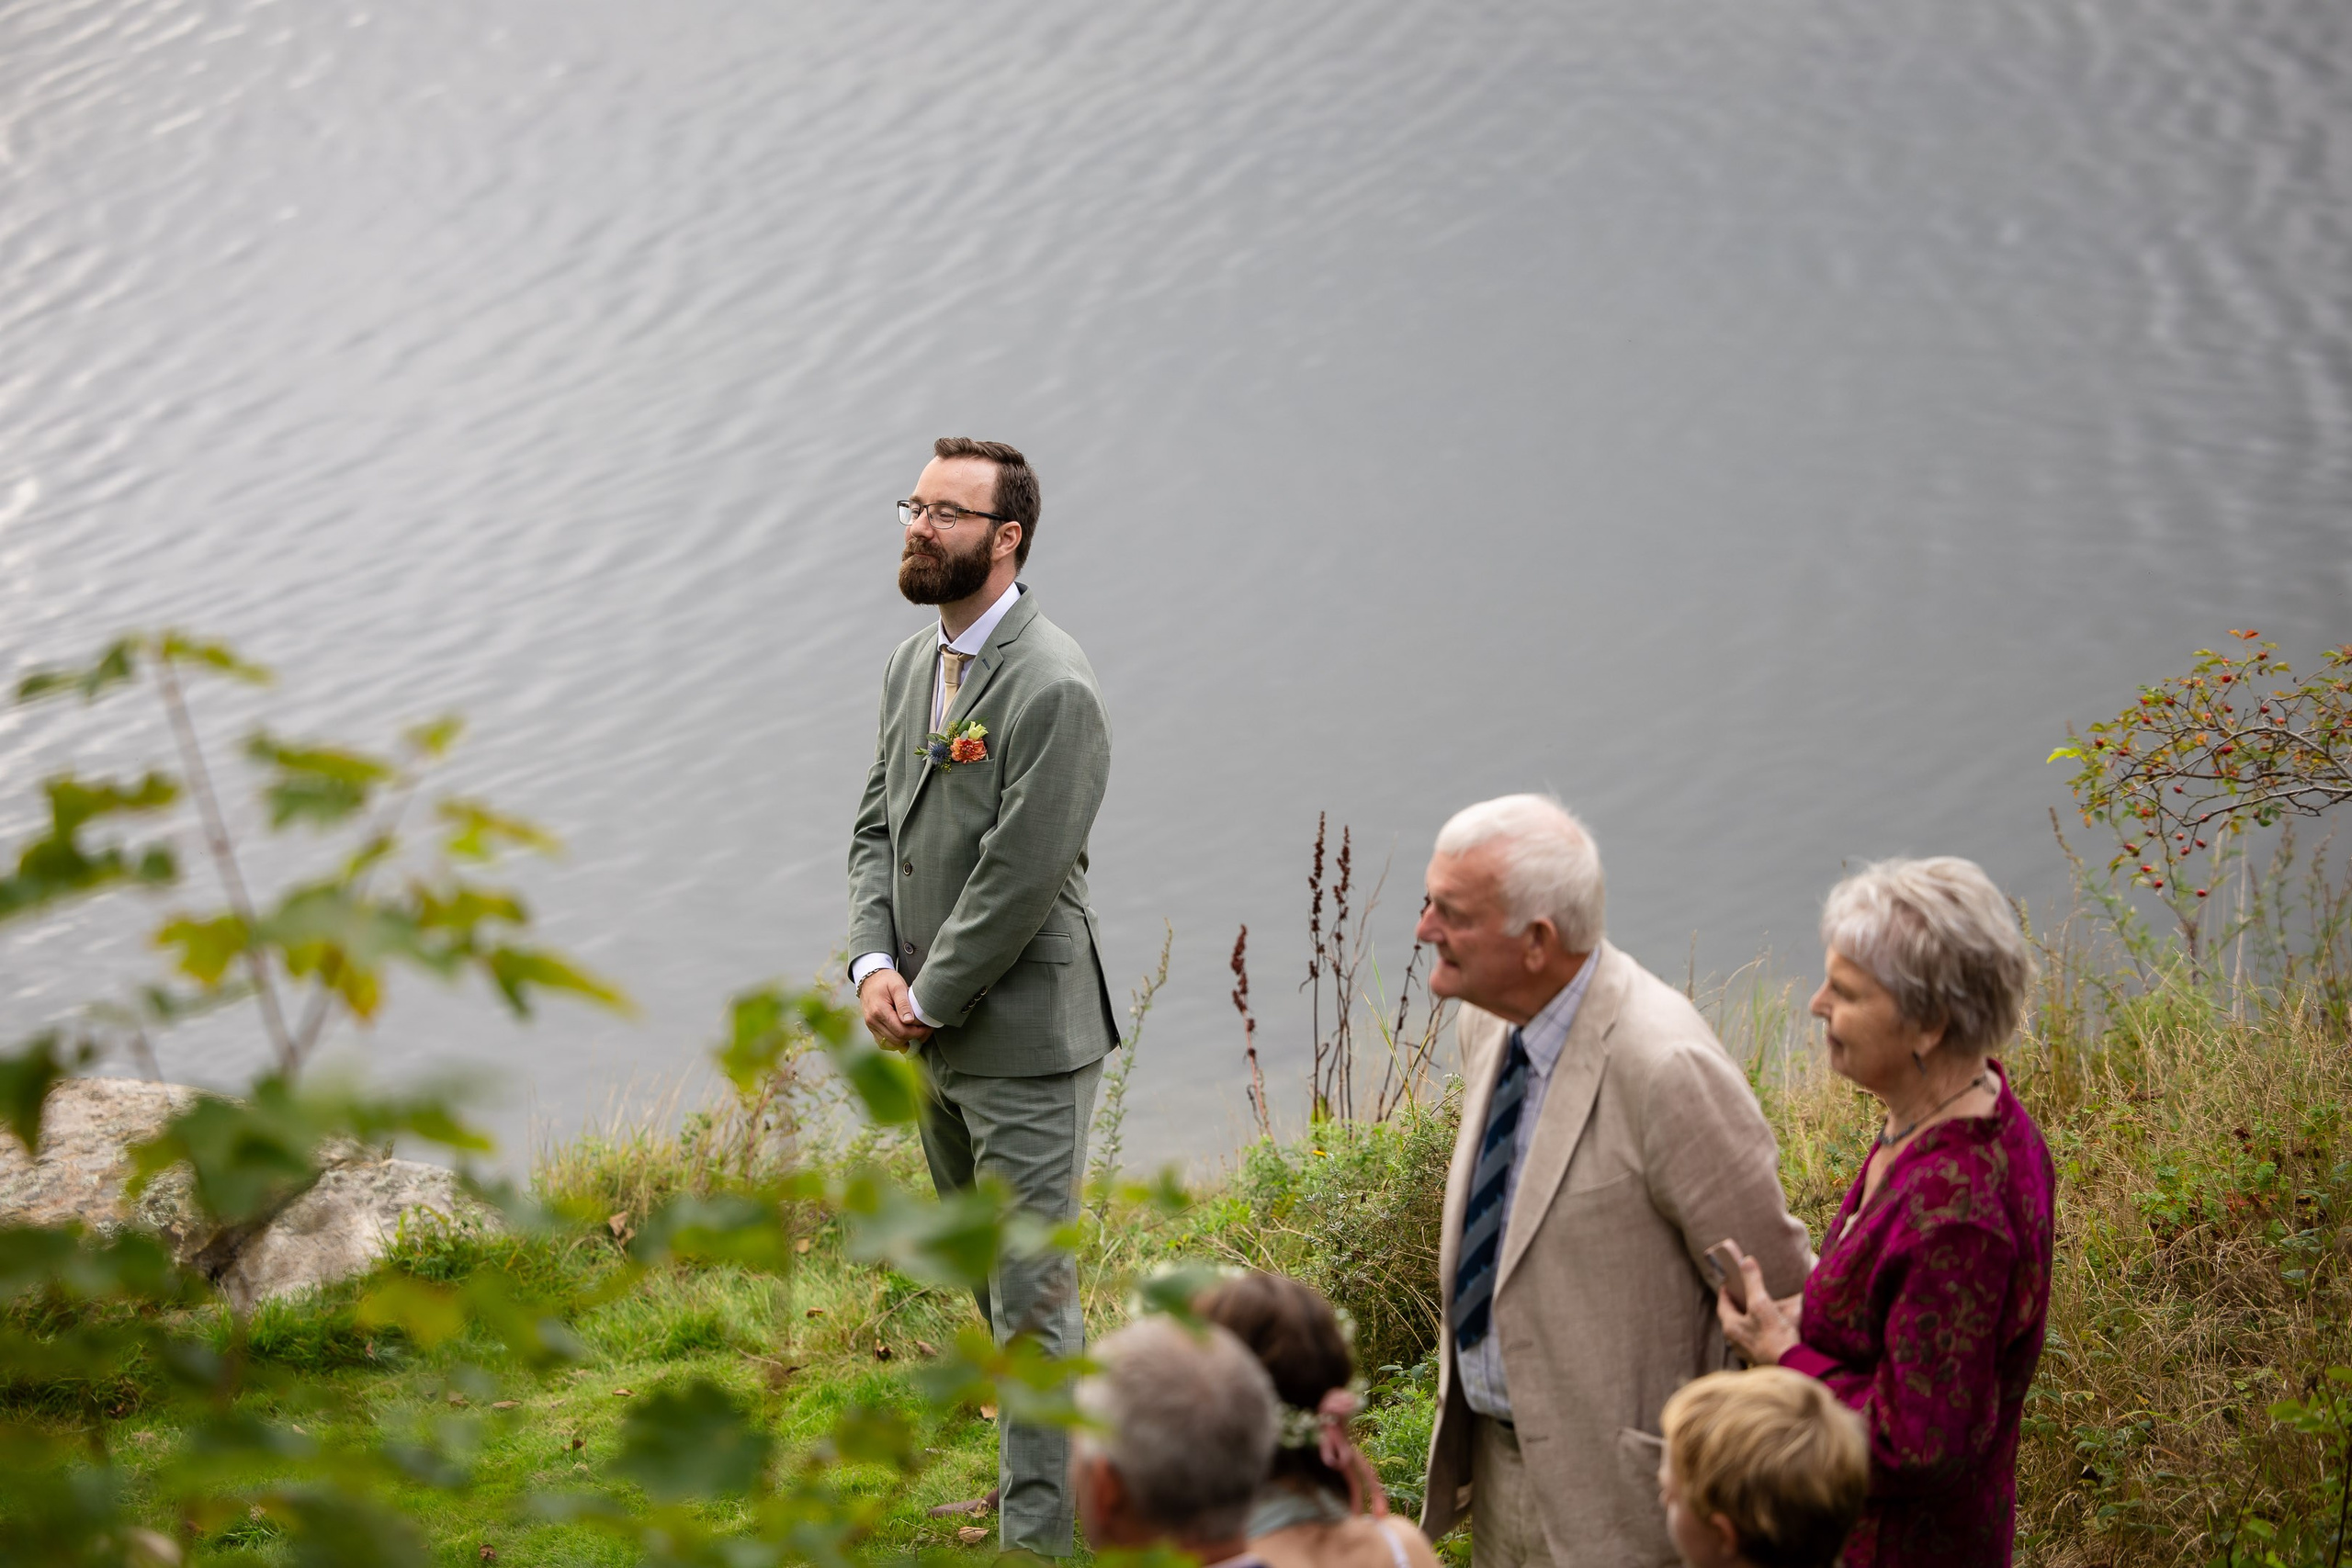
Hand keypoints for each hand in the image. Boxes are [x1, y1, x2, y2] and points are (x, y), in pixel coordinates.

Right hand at [858, 968, 932, 1047]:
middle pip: (896, 1039)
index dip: (916, 1032)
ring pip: (890, 1044)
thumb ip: (903, 1003)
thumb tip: (909, 1021)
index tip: (926, 1027)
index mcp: (879, 1010)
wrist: (870, 978)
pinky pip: (883, 1043)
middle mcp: (873, 1020)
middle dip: (913, 1036)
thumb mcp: (897, 986)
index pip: (900, 1031)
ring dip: (904, 1041)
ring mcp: (871, 1025)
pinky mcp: (871, 1027)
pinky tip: (904, 1036)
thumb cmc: (885, 980)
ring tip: (915, 1032)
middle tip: (924, 1029)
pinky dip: (894, 1042)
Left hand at [1715, 1246, 1803, 1365]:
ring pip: (1743, 1328)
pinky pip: (1754, 1338)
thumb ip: (1752, 1281)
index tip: (1730, 1281)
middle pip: (1732, 1316)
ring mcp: (1746, 1350)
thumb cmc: (1774, 1335)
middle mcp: (1734, 1340)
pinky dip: (1757, 1329)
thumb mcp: (1762, 1303)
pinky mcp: (1758, 1356)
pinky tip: (1769, 1326)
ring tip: (1756, 1307)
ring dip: (1747, 1317)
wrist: (1792, 1364)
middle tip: (1743, 1292)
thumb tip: (1745, 1260)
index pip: (1723, 1303)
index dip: (1726, 1290)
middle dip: (1737, 1304)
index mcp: (1730, 1326)